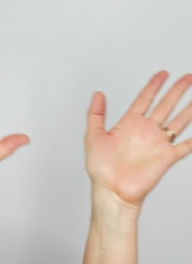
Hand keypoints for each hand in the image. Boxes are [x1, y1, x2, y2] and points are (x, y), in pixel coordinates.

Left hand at [85, 71, 191, 206]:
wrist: (111, 190)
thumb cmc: (100, 168)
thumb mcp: (93, 136)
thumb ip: (96, 114)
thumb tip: (98, 94)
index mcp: (129, 124)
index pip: (144, 99)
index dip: (153, 86)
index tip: (163, 73)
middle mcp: (145, 131)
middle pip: (165, 105)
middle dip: (176, 90)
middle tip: (188, 77)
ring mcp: (157, 143)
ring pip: (179, 120)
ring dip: (189, 108)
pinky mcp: (166, 157)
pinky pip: (187, 145)